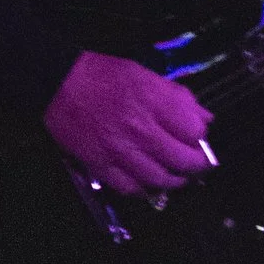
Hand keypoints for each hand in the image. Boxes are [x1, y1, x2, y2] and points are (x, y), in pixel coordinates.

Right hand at [44, 50, 215, 194]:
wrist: (58, 83)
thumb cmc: (101, 75)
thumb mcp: (145, 75)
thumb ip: (178, 96)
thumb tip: (204, 117)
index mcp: (154, 101)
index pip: (195, 132)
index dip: (200, 136)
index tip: (196, 137)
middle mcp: (140, 128)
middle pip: (183, 160)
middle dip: (195, 164)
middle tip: (194, 163)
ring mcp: (120, 150)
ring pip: (159, 179)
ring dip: (173, 181)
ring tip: (175, 176)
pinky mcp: (100, 164)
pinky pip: (129, 187)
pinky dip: (143, 188)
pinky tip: (146, 181)